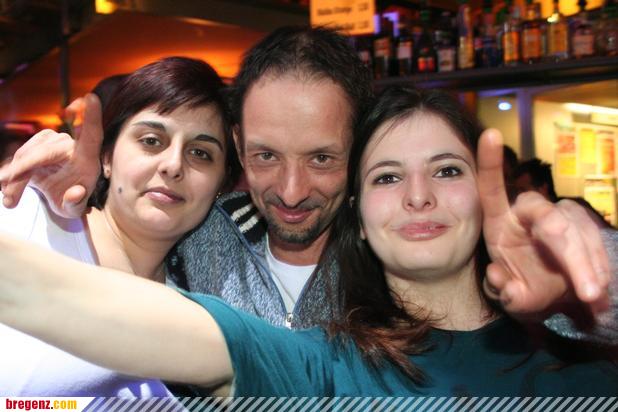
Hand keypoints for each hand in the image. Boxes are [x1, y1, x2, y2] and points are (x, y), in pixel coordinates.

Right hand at [0, 93, 102, 217]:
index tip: (91, 98)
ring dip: (13, 179)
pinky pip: (18, 157)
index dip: (91, 117)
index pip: (92, 135)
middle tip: (10, 197)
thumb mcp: (75, 210)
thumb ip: (76, 203)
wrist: (61, 196)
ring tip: (10, 201)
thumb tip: (76, 192)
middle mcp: (70, 146)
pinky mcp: (36, 145)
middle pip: (44, 151)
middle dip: (23, 172)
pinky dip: (10, 176)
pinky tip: (7, 190)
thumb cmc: (73, 200)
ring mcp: (52, 143)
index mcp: (87, 159)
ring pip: (26, 156)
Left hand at [476, 129, 609, 321]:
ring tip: (593, 295)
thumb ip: (507, 293)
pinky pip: (595, 238)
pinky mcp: (580, 224)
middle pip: (550, 219)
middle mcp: (526, 213)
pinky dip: (599, 264)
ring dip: (591, 264)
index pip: (491, 187)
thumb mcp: (512, 297)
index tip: (490, 134)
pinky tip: (599, 287)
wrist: (550, 296)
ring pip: (578, 229)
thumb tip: (505, 283)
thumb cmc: (522, 288)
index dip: (490, 162)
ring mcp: (556, 215)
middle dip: (572, 256)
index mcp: (498, 222)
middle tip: (588, 291)